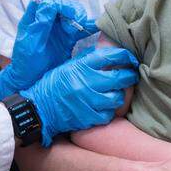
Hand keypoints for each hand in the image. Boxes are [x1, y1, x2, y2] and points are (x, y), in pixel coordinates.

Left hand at [0, 0, 97, 101]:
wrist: (30, 81)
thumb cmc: (25, 63)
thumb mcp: (30, 44)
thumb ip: (39, 24)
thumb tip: (49, 3)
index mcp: (34, 18)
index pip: (45, 0)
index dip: (56, 1)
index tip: (63, 10)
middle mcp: (47, 21)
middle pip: (63, 5)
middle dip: (71, 10)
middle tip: (74, 23)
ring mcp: (58, 29)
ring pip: (73, 15)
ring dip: (80, 18)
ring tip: (79, 28)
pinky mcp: (68, 39)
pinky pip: (80, 30)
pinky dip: (89, 28)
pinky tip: (97, 29)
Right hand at [20, 46, 137, 145]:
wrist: (39, 107)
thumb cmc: (54, 84)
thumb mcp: (68, 66)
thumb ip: (88, 60)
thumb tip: (109, 53)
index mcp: (81, 66)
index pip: (111, 56)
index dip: (126, 56)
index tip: (130, 59)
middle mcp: (86, 82)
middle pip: (119, 77)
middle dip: (130, 76)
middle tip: (131, 76)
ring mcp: (88, 101)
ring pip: (117, 98)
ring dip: (119, 95)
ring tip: (115, 94)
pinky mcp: (88, 117)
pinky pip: (108, 115)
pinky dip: (109, 111)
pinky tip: (104, 108)